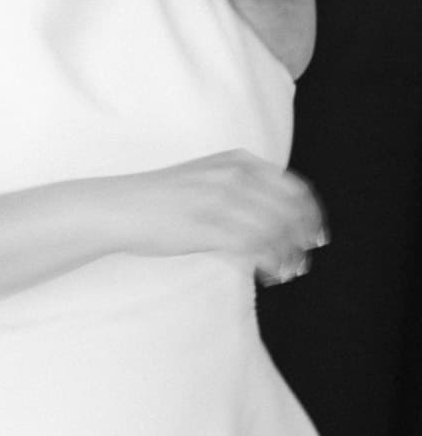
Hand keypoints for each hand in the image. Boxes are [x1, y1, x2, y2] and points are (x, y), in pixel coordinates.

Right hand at [129, 150, 327, 282]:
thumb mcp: (206, 175)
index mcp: (237, 162)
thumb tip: (273, 213)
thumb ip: (239, 184)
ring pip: (275, 232)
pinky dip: (271, 263)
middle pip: (290, 211)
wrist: (119, 207)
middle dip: (304, 237)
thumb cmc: (160, 197)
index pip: (293, 187)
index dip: (311, 213)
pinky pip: (254, 249)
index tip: (316, 233)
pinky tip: (272, 274)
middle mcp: (233, 177)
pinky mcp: (208, 228)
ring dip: (290, 255)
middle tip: (307, 256)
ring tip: (291, 271)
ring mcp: (220, 202)